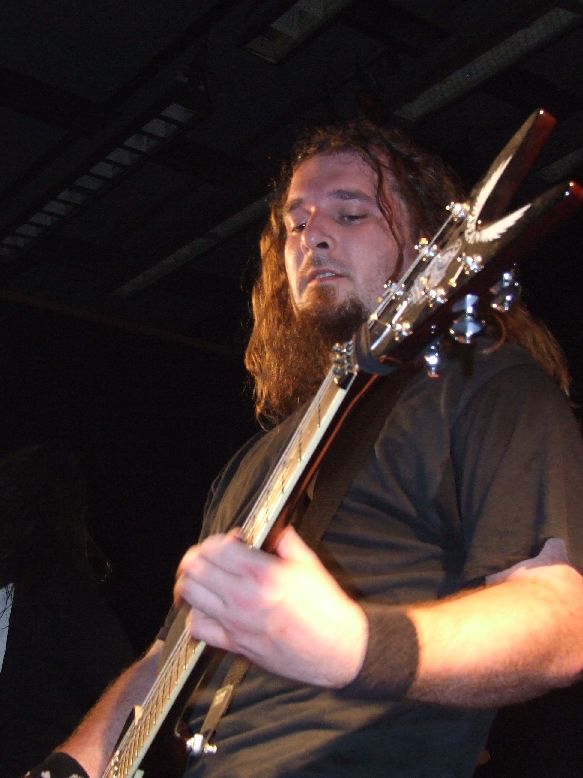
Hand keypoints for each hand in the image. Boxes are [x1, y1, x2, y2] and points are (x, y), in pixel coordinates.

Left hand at [174, 526, 367, 687]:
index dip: (218, 539)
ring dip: (192, 582)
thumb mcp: (308, 563)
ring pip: (189, 594)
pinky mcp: (235, 644)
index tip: (229, 542)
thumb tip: (272, 528)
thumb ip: (285, 540)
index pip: (216, 547)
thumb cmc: (326, 608)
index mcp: (261, 572)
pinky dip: (197, 615)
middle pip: (194, 568)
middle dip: (198, 556)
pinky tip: (209, 609)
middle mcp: (243, 596)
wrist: (337, 649)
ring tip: (204, 579)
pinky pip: (198, 628)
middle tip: (209, 557)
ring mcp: (235, 622)